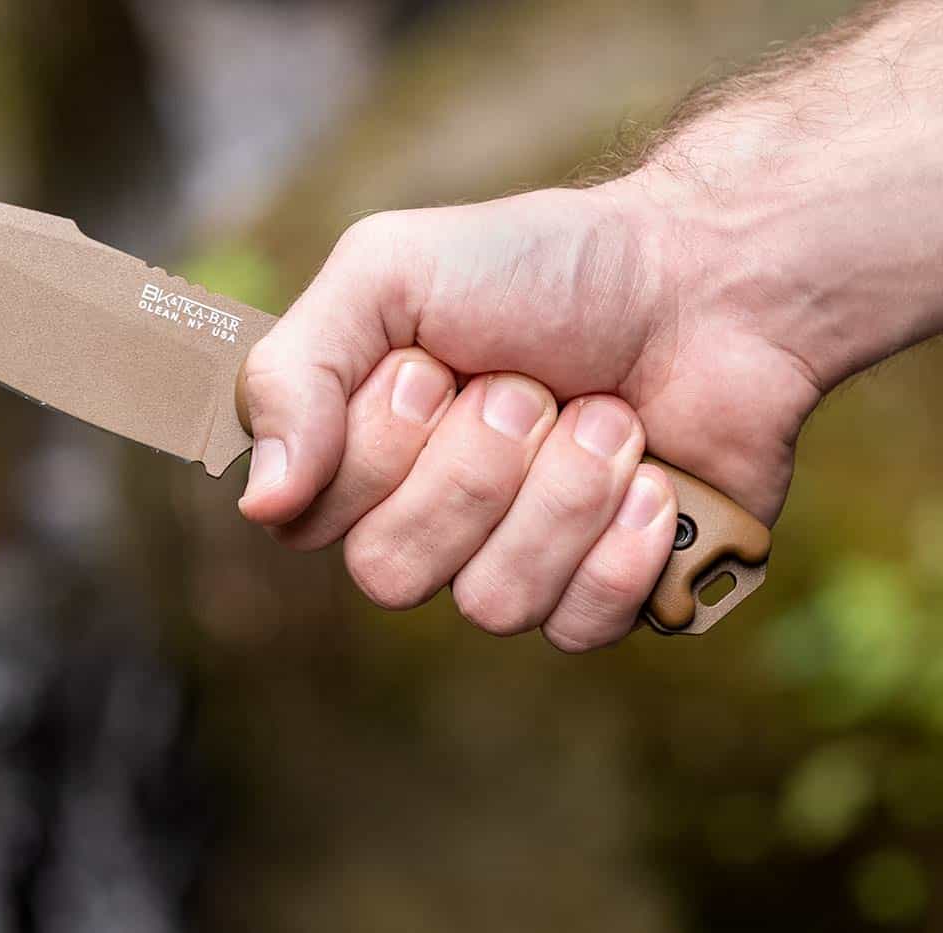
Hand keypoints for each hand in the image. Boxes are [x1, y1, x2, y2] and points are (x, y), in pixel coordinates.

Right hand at [236, 182, 821, 650]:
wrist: (706, 279)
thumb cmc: (541, 267)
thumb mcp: (387, 272)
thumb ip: (294, 370)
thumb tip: (263, 502)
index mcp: (360, 454)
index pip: (309, 519)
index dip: (378, 448)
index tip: (431, 364)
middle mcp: (425, 522)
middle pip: (391, 574)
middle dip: (478, 464)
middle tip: (530, 386)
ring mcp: (514, 564)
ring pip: (490, 603)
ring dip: (562, 490)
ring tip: (607, 417)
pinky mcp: (604, 596)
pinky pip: (577, 626)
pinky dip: (623, 543)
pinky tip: (654, 482)